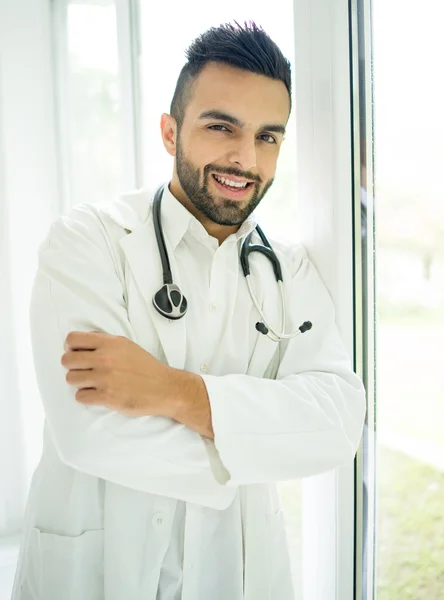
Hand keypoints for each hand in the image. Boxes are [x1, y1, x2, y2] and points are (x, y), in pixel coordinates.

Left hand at [61, 331, 177, 416]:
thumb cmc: (145, 366)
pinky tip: (97, 394)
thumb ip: (104, 342)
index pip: (72, 339)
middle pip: (67, 360)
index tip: (76, 353)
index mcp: (109, 343)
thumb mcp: (126, 345)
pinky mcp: (106, 397)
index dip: (70, 347)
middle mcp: (105, 359)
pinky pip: (80, 396)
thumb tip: (80, 343)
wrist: (164, 388)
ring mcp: (105, 378)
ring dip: (79, 382)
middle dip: (72, 366)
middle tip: (83, 370)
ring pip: (71, 379)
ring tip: (91, 383)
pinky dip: (86, 396)